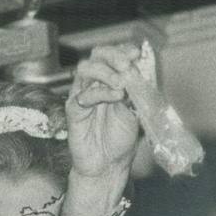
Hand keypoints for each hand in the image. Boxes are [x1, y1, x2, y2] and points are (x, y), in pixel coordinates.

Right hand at [65, 44, 147, 181]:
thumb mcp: (135, 110)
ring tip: (121, 84)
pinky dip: (100, 92)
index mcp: (109, 80)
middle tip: (127, 66)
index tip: (136, 54)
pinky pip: (83, 95)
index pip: (111, 55)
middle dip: (113, 56)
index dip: (123, 50)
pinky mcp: (74, 110)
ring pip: (86, 69)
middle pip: (97, 56)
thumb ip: (136, 91)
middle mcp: (94, 84)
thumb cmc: (120, 139)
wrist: (108, 165)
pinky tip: (116, 96)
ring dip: (105, 72)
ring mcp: (82, 95)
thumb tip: (142, 70)